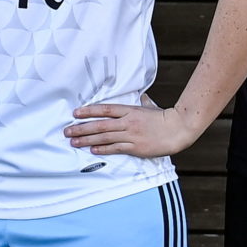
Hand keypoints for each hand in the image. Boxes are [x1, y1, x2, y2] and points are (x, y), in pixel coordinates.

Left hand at [66, 102, 200, 158]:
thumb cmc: (165, 117)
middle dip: (81, 128)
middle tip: (67, 131)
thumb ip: (142, 102)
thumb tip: (141, 96)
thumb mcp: (150, 107)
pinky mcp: (136, 147)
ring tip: (74, 142)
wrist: (179, 129)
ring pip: (104, 137)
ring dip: (87, 140)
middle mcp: (128, 122)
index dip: (88, 111)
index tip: (75, 114)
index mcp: (130, 110)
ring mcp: (131, 135)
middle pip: (100, 125)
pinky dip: (102, 149)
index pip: (104, 109)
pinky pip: (115, 148)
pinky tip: (92, 149)